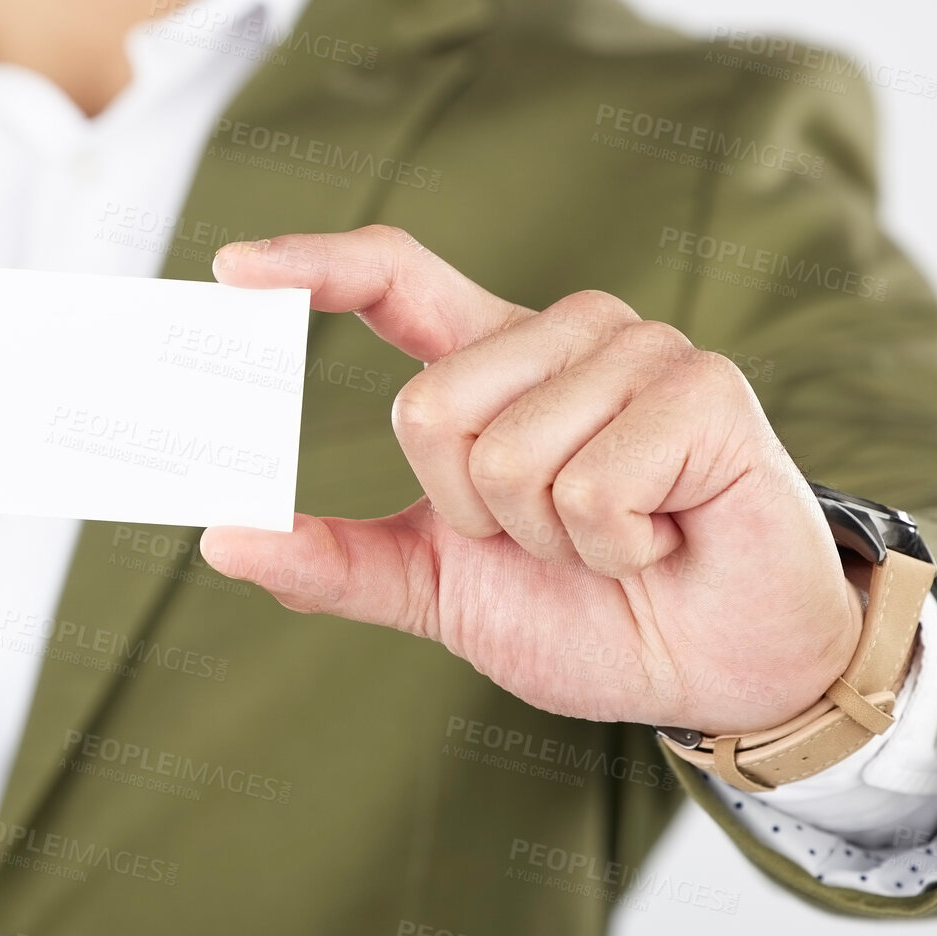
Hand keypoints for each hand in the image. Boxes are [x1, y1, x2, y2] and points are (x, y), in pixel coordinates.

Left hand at [199, 226, 862, 734]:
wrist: (715, 670)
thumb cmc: (584, 614)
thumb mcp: (440, 590)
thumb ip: (338, 562)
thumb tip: (221, 539)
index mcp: (492, 363)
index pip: (394, 278)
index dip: (315, 265)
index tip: (232, 269)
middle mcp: (562, 334)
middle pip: (428, 408)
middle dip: (472, 514)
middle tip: (549, 540)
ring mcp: (639, 351)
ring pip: (507, 454)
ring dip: (549, 539)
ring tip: (617, 539)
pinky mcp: (706, 390)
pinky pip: (590, 485)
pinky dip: (612, 547)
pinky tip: (664, 537)